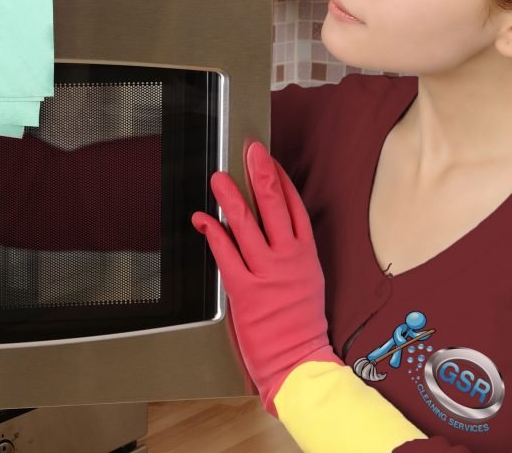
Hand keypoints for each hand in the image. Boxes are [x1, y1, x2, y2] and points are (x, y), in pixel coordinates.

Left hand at [191, 142, 340, 414]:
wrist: (299, 361)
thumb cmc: (301, 325)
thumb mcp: (308, 281)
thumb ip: (292, 253)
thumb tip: (276, 229)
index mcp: (306, 255)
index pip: (295, 207)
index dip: (281, 179)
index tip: (269, 160)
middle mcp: (288, 259)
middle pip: (275, 206)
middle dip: (261, 174)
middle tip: (250, 151)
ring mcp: (266, 273)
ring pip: (247, 225)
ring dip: (231, 197)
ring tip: (219, 177)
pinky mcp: (245, 290)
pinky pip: (226, 254)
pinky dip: (214, 233)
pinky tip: (203, 219)